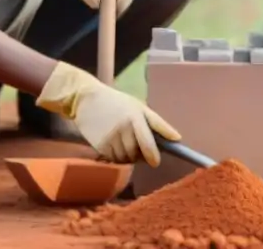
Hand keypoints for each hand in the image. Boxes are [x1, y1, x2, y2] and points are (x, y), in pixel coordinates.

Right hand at [36, 62, 180, 165]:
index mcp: (136, 116)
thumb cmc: (116, 102)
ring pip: (127, 159)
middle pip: (138, 153)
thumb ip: (157, 123)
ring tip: (125, 142)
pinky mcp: (101, 145)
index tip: (156, 162)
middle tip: (141, 150)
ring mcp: (111, 137)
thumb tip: (177, 138)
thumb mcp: (138, 106)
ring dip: (129, 157)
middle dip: (142, 155)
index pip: (148, 141)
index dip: (154, 155)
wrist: (85, 99)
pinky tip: (114, 144)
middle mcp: (124, 127)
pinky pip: (115, 159)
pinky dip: (117, 156)